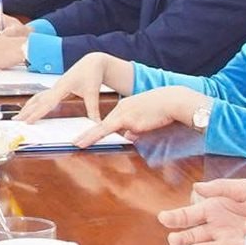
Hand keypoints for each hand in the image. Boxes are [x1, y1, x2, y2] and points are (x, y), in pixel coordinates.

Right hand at [16, 50, 114, 122]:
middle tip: (16, 121)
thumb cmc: (92, 74)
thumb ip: (93, 110)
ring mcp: (55, 87)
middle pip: (37, 100)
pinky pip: (42, 97)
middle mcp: (56, 86)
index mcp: (63, 86)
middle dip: (26, 111)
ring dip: (27, 107)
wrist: (92, 62)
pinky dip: (34, 103)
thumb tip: (98, 125)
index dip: (37, 112)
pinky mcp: (56, 88)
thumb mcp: (93, 93)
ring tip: (18, 116)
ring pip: (37, 98)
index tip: (28, 121)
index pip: (47, 102)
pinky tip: (30, 108)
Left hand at [81, 84, 207, 145]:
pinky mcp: (130, 120)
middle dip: (87, 135)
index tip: (83, 137)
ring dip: (90, 137)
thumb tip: (129, 137)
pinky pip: (116, 131)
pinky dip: (101, 137)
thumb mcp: (145, 119)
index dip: (94, 131)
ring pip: (103, 128)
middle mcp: (121, 110)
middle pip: (101, 125)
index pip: (106, 122)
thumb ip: (135, 129)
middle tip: (74, 143)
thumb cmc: (161, 109)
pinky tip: (95, 141)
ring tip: (78, 144)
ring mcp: (125, 114)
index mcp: (123, 108)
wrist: (171, 101)